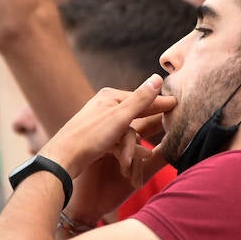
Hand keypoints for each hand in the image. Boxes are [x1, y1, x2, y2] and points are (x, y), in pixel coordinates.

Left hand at [40, 75, 175, 183]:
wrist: (62, 159)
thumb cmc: (90, 137)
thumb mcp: (120, 117)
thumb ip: (141, 99)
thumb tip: (158, 77)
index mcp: (110, 96)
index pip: (142, 98)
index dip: (160, 102)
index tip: (177, 103)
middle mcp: (104, 106)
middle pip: (134, 116)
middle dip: (146, 129)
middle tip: (169, 127)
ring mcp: (99, 122)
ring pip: (126, 132)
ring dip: (132, 146)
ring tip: (144, 157)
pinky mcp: (94, 137)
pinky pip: (116, 141)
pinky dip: (122, 151)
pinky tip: (128, 162)